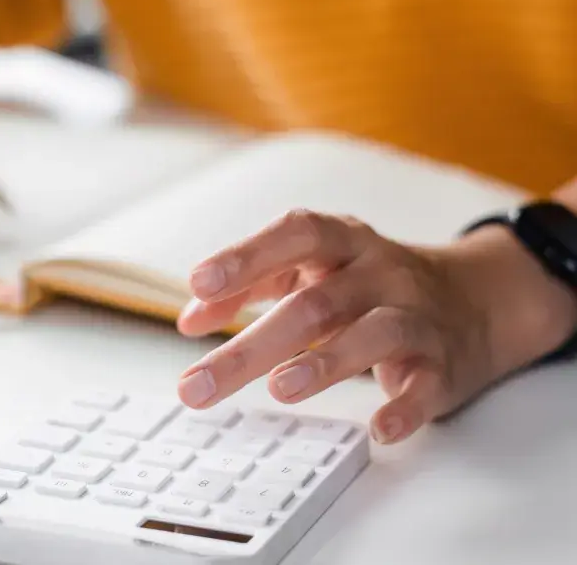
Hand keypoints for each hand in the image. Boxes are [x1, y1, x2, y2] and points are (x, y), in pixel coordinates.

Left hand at [175, 209, 576, 443]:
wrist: (474, 299)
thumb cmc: (366, 285)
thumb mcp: (311, 271)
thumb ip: (250, 285)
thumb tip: (190, 319)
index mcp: (341, 244)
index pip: (295, 235)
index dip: (247, 255)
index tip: (200, 283)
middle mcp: (379, 273)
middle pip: (314, 303)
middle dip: (252, 345)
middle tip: (197, 385)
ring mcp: (415, 316)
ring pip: (373, 334)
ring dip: (325, 363)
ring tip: (278, 389)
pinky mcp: (442, 363)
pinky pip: (426, 384)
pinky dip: (404, 407)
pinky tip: (378, 429)